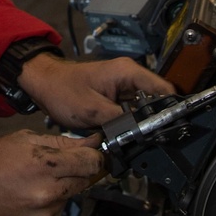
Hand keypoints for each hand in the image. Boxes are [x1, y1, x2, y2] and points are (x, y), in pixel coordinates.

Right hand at [0, 129, 103, 215]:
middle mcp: (46, 194)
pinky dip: (39, 211)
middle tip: (49, 170)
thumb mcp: (22, 140)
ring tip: (24, 186)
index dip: (93, 158)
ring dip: (53, 193)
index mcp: (45, 165)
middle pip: (82, 184)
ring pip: (63, 202)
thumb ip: (60, 143)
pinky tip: (18, 202)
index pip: (92, 164)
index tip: (91, 157)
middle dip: (72, 175)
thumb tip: (91, 142)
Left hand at [17, 53, 173, 129]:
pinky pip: (131, 112)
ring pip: (144, 109)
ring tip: (140, 141)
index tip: (172, 130)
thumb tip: (139, 134)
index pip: (164, 90)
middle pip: (156, 101)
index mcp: (129, 73)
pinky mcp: (116, 98)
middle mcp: (130, 77)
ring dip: (141, 124)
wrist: (43, 84)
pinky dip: (130, 124)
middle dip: (155, 122)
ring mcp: (123, 87)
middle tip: (154, 142)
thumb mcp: (92, 110)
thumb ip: (119, 122)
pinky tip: (128, 136)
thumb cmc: (62, 90)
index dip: (171, 111)